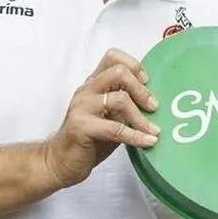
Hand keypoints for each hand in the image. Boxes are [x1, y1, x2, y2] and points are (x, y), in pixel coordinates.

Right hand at [41, 48, 160, 188]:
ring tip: (154, 130)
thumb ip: (125, 102)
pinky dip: (136, 136)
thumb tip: (156, 99)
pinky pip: (115, 128)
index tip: (147, 82)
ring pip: (120, 99)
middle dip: (141, 89)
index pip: (113, 57)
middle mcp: (86, 90)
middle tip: (153, 107)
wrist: (61, 161)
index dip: (134, 65)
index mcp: (93, 83)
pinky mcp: (81, 127)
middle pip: (118, 72)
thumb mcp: (110, 115)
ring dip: (141, 117)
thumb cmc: (90, 138)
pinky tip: (148, 141)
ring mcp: (82, 107)